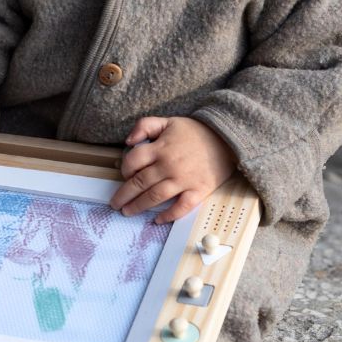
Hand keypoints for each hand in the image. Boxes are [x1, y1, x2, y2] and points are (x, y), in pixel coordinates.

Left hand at [110, 116, 237, 224]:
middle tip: (115, 204)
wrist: (226, 139)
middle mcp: (169, 165)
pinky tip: (158, 220)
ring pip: (155, 196)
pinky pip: (182, 207)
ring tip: (128, 212)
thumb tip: (128, 141)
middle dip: (124, 195)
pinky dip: (169, 215)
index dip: (124, 169)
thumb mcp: (168, 121)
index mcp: (160, 148)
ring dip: (139, 206)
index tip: (124, 175)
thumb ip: (145, 126)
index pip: (133, 161)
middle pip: (140, 182)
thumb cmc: (195, 132)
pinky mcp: (199, 190)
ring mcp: (184, 179)